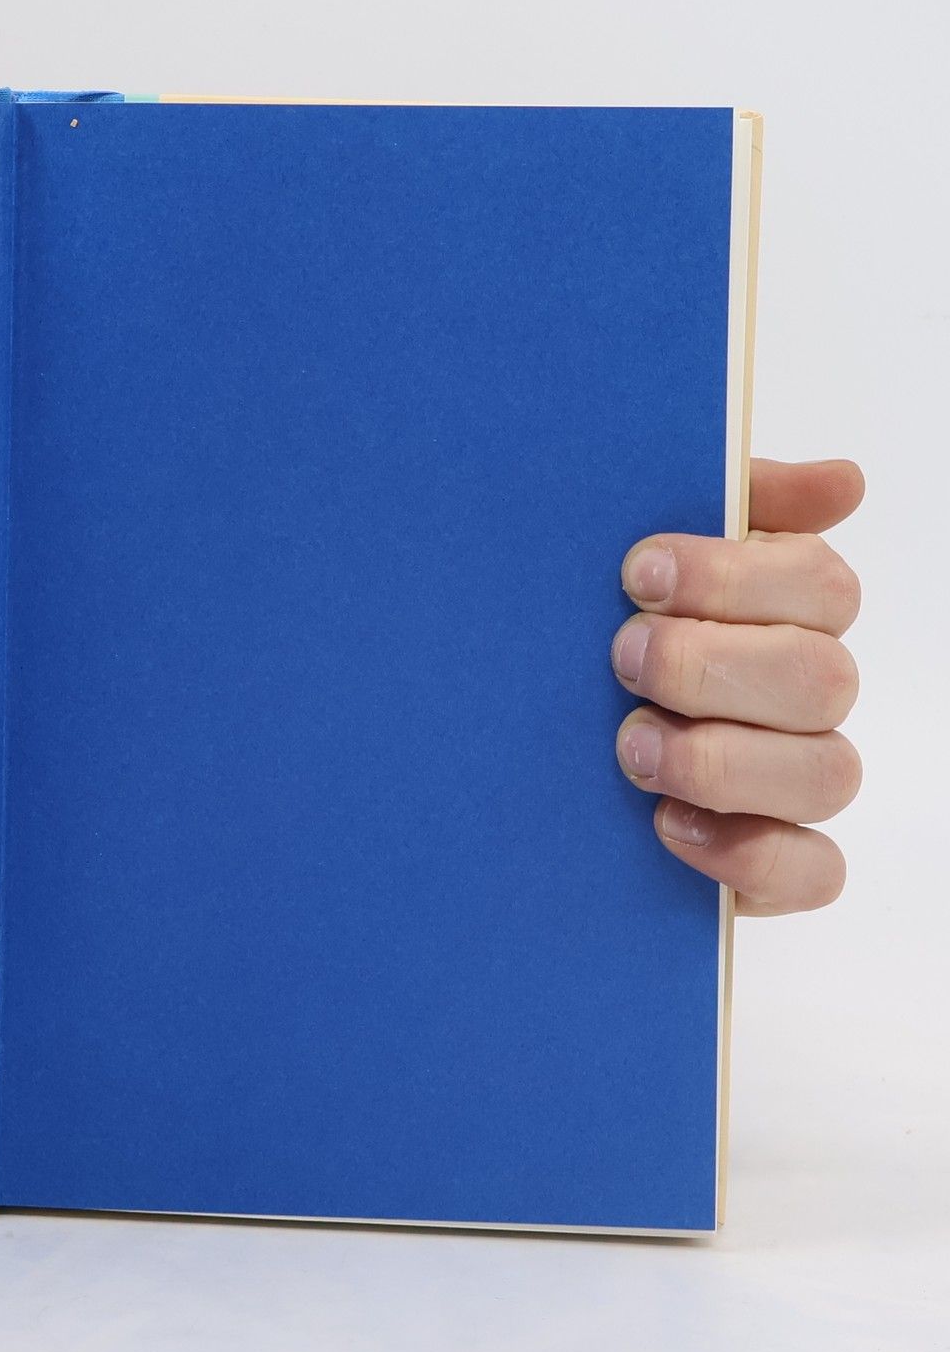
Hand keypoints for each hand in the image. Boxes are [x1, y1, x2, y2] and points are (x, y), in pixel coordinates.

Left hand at [614, 457, 863, 914]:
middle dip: (711, 667)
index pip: (819, 585)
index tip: (635, 574)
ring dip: (723, 760)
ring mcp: (795, 777)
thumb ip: (728, 499)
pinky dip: (751, 855)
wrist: (507, 736)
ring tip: (633, 749)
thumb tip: (844, 481)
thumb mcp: (639, 553)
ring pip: (828, 775)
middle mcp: (804, 693)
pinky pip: (814, 871)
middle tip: (622, 660)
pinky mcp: (776, 858)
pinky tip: (670, 826)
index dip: (734, 577)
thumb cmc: (594, 624)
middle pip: (821, 678)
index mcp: (784, 609)